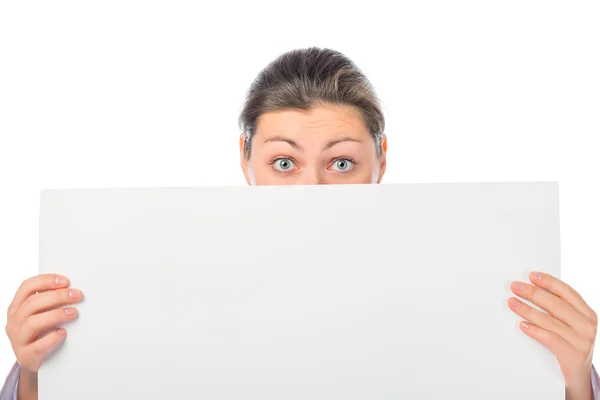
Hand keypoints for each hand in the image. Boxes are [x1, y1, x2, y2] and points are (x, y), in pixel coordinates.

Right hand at [4, 274, 82, 398]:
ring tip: (73, 313)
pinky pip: (37, 346)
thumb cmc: (43, 332)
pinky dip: (52, 338)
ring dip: (56, 315)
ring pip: (32, 323)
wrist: (37, 361)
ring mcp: (17, 340)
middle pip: (32, 303)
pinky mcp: (25, 356)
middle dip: (57, 296)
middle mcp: (14, 322)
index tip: (65, 281)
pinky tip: (63, 332)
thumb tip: (74, 289)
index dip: (45, 281)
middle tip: (76, 295)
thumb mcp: (41, 314)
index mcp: (17, 307)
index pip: (26, 287)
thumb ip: (50, 301)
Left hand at [509, 272, 596, 399]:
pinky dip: (535, 331)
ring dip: (528, 310)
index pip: (567, 292)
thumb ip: (558, 308)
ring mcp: (582, 341)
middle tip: (516, 287)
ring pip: (550, 321)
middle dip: (533, 293)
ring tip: (513, 303)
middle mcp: (587, 326)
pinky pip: (550, 339)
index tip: (531, 276)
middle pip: (556, 304)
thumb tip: (532, 288)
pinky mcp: (573, 356)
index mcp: (587, 313)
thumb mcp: (570, 324)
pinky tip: (522, 325)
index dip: (549, 282)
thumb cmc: (569, 343)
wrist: (579, 375)